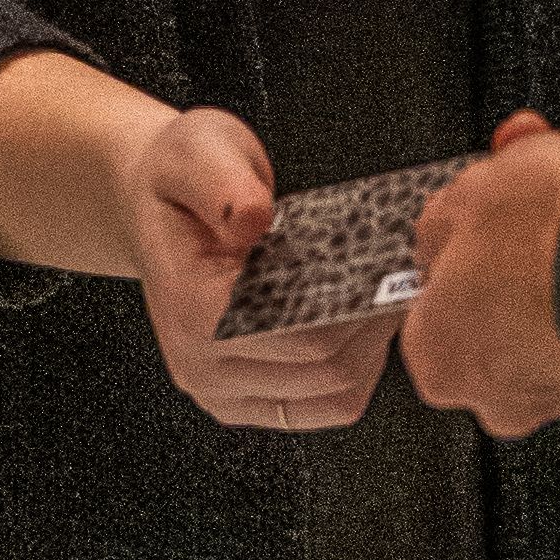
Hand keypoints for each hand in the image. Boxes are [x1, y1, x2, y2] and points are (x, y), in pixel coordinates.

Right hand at [120, 103, 395, 436]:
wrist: (154, 207)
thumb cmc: (182, 179)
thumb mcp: (198, 151)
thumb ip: (222, 182)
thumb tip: (252, 218)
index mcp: (191, 310)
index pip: (301, 335)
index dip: (361, 306)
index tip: (392, 268)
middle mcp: (199, 365)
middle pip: (326, 370)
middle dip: (375, 325)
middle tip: (404, 278)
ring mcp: (219, 391)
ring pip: (333, 397)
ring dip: (372, 351)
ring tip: (384, 299)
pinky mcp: (241, 402)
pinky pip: (321, 408)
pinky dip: (356, 371)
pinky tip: (362, 327)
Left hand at [399, 110, 559, 437]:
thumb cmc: (548, 227)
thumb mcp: (467, 194)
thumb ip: (440, 227)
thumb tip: (440, 232)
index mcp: (435, 355)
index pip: (430, 318)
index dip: (455, 276)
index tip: (475, 249)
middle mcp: (492, 398)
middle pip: (488, 346)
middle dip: (504, 302)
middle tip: (525, 251)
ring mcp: (556, 399)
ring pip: (544, 354)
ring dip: (553, 313)